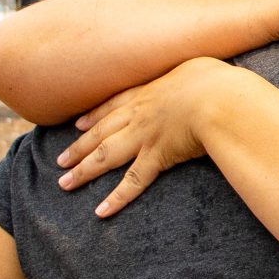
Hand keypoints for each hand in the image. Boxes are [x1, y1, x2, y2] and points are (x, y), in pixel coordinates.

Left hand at [55, 58, 239, 216]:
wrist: (218, 98)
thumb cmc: (214, 80)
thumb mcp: (198, 68)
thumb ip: (191, 76)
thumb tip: (201, 77)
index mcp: (149, 92)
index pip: (113, 105)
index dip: (93, 116)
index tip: (77, 125)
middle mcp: (139, 115)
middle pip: (100, 133)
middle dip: (78, 148)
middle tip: (60, 161)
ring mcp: (144, 137)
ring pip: (105, 156)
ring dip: (83, 171)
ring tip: (64, 184)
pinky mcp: (157, 157)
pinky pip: (132, 182)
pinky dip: (116, 198)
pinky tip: (101, 211)